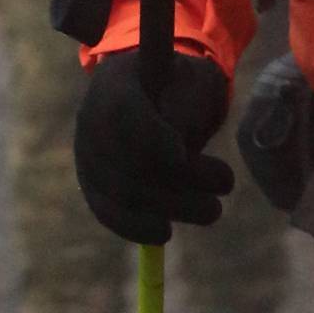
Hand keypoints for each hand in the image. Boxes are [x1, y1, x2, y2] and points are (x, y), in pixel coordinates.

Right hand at [74, 50, 234, 243]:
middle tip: (226, 184)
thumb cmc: (181, 84)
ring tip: (212, 210)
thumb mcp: (193, 79)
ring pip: (120, 190)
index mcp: (114, 80)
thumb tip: (177, 158)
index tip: (182, 155)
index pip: (121, 111)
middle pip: (124, 158)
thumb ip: (185, 107)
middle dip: (178, 179)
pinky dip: (135, 227)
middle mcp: (90, 117)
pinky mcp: (92, 184)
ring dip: (170, 206)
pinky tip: (164, 233)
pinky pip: (107, 212)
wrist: (156, 93)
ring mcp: (87, 153)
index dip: (150, 137)